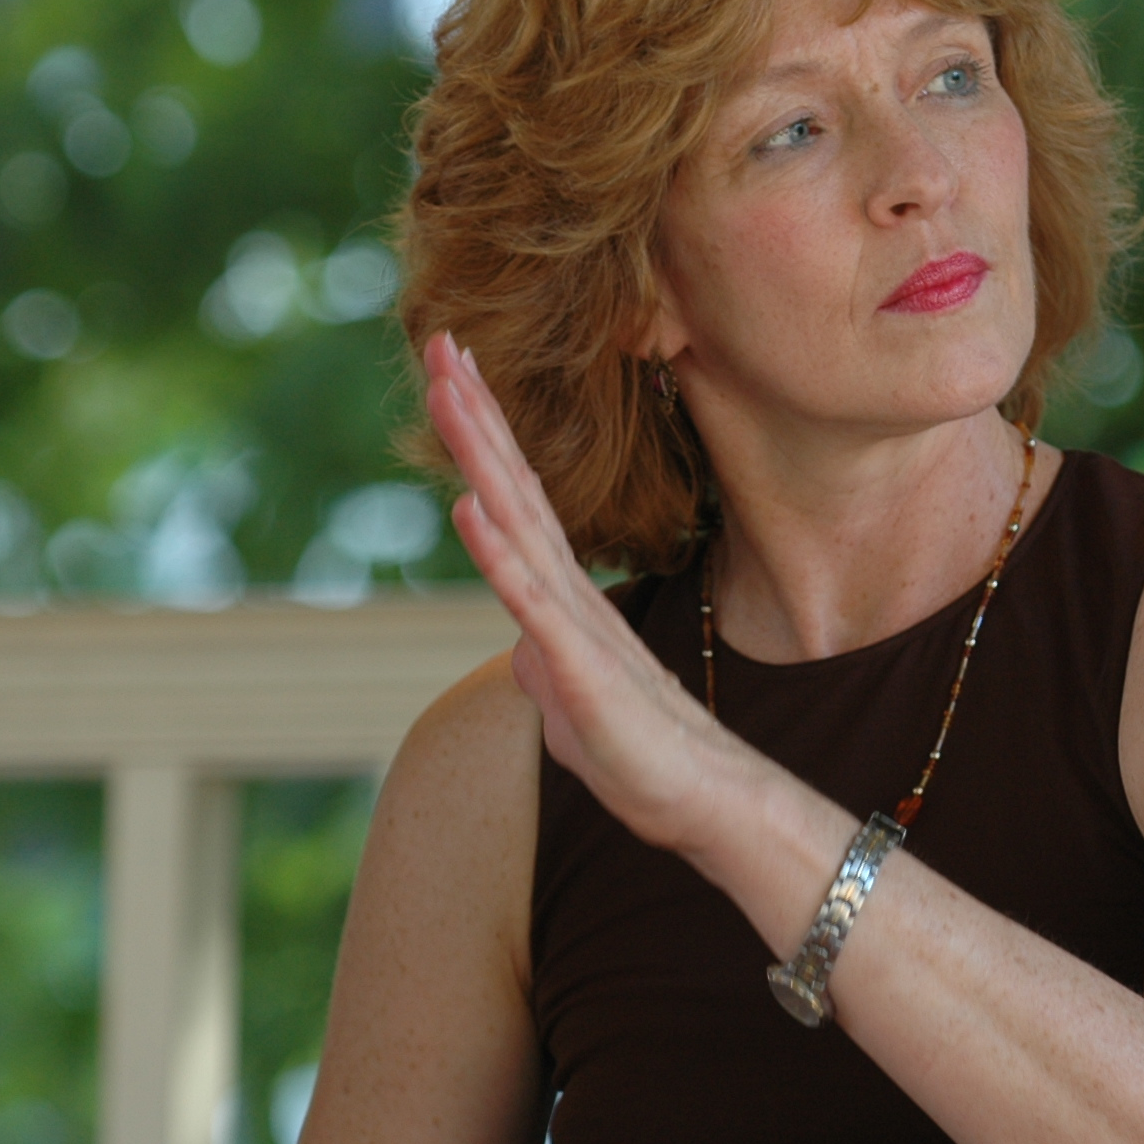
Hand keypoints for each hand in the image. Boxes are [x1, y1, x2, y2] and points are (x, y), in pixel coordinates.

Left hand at [425, 332, 742, 853]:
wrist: (704, 801)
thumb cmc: (640, 756)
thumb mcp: (570, 705)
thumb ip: (543, 666)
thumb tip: (519, 647)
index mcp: (562, 597)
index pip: (515, 500)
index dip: (483, 436)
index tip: (453, 374)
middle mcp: (568, 595)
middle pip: (512, 488)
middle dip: (474, 415)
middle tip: (438, 341)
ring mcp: (575, 626)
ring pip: (518, 524)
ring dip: (480, 455)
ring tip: (447, 391)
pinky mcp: (582, 669)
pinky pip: (531, 606)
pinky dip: (497, 556)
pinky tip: (468, 510)